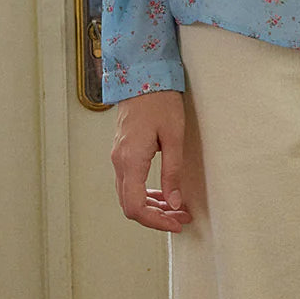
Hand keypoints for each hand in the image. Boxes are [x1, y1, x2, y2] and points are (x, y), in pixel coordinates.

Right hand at [111, 90, 193, 230]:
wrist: (142, 74)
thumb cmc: (160, 100)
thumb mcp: (174, 135)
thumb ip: (173, 171)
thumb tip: (175, 203)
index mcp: (130, 160)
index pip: (135, 207)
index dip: (156, 222)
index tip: (176, 224)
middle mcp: (119, 162)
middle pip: (130, 205)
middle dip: (156, 217)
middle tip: (181, 218)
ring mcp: (118, 157)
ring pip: (129, 195)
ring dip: (151, 206)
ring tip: (177, 208)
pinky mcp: (122, 151)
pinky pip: (129, 182)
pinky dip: (145, 193)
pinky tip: (164, 191)